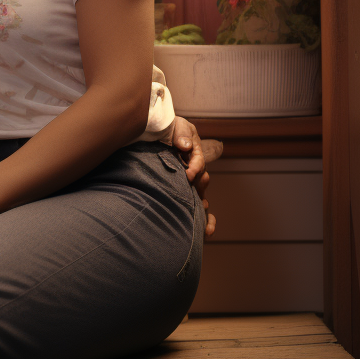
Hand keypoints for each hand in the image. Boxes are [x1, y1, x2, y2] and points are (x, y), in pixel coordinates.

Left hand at [169, 115, 219, 237]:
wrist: (153, 133)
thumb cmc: (165, 128)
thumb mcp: (174, 126)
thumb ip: (180, 133)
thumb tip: (185, 146)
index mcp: (194, 152)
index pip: (199, 162)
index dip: (195, 168)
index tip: (187, 174)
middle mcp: (194, 169)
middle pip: (202, 180)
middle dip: (198, 187)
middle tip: (189, 191)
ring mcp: (189, 183)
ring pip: (201, 196)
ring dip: (203, 209)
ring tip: (204, 225)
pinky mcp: (183, 193)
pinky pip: (199, 208)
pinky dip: (205, 221)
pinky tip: (206, 232)